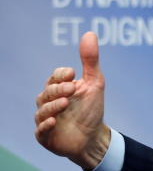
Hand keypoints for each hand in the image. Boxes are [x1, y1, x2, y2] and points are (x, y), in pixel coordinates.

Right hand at [34, 31, 109, 170]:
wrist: (93, 138)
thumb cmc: (91, 109)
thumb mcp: (95, 84)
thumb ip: (90, 60)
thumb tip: (90, 33)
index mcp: (58, 88)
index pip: (55, 77)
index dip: (62, 75)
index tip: (73, 74)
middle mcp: (48, 102)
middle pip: (48, 92)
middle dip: (59, 90)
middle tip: (72, 89)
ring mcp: (45, 119)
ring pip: (42, 110)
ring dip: (53, 106)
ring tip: (65, 103)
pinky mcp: (45, 136)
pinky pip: (40, 131)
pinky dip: (45, 126)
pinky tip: (53, 122)